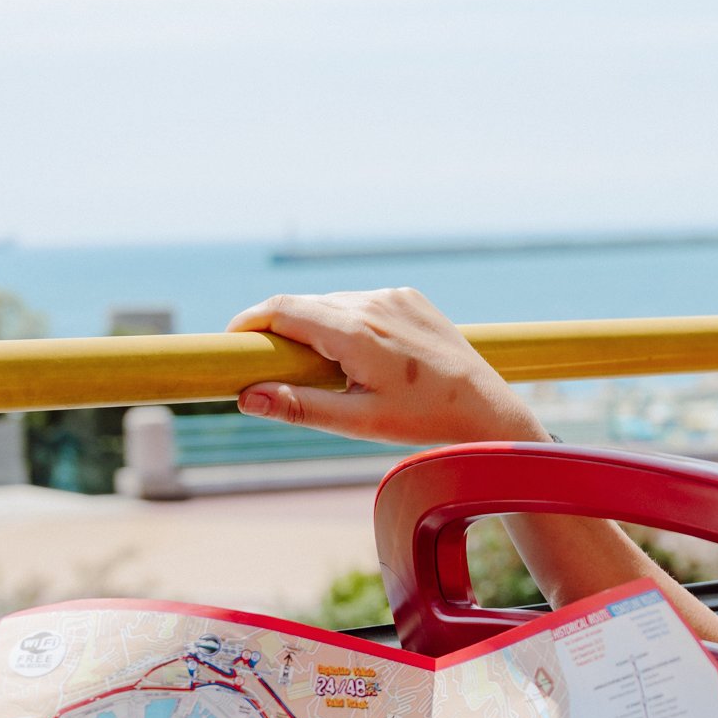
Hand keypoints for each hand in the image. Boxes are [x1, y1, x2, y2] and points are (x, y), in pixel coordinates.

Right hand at [228, 290, 548, 446]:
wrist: (485, 407)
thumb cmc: (422, 420)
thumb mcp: (358, 422)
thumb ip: (301, 408)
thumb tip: (247, 398)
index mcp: (357, 333)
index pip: (283, 309)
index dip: (249, 321)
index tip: (232, 342)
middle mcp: (373, 303)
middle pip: (303, 305)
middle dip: (279, 329)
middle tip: (269, 365)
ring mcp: (393, 295)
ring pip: (331, 303)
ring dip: (315, 327)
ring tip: (323, 369)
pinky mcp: (409, 296)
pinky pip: (361, 302)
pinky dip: (345, 321)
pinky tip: (359, 355)